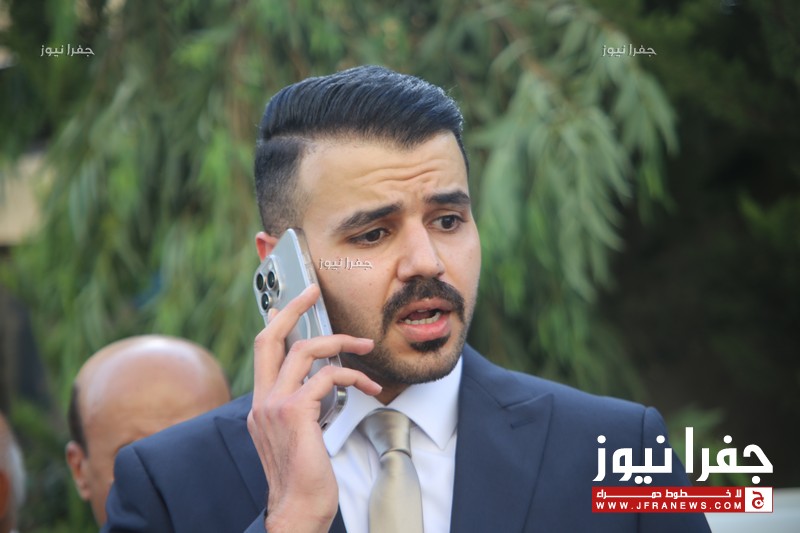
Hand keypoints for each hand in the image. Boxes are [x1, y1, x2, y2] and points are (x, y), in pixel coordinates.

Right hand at [247, 284, 380, 532]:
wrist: (296, 511)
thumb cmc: (303, 479)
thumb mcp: (297, 437)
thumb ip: (302, 408)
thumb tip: (321, 385)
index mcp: (261, 405)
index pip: (264, 351)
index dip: (278, 322)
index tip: (293, 302)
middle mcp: (262, 401)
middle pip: (270, 338)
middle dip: (292, 308)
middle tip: (313, 292)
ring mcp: (275, 405)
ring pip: (305, 351)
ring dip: (340, 342)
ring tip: (365, 347)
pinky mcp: (296, 412)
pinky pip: (328, 377)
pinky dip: (352, 376)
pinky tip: (367, 388)